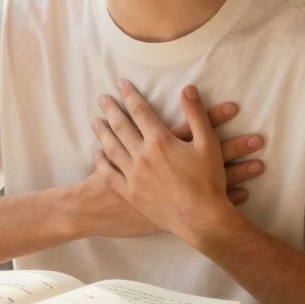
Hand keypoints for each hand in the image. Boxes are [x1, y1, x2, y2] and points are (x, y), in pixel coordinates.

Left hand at [72, 98, 263, 238]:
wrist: (202, 219)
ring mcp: (134, 176)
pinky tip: (97, 154)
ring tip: (95, 122)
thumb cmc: (209, 181)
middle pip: (121, 126)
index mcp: (159, 141)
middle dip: (111, 110)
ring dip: (103, 132)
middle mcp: (142, 155)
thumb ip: (196, 114)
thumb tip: (188, 88)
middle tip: (102, 98)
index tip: (121, 84)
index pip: (140, 111)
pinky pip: (110, 175)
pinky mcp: (131, 194)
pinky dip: (102, 162)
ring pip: (112, 148)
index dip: (130, 95)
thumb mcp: (208, 143)